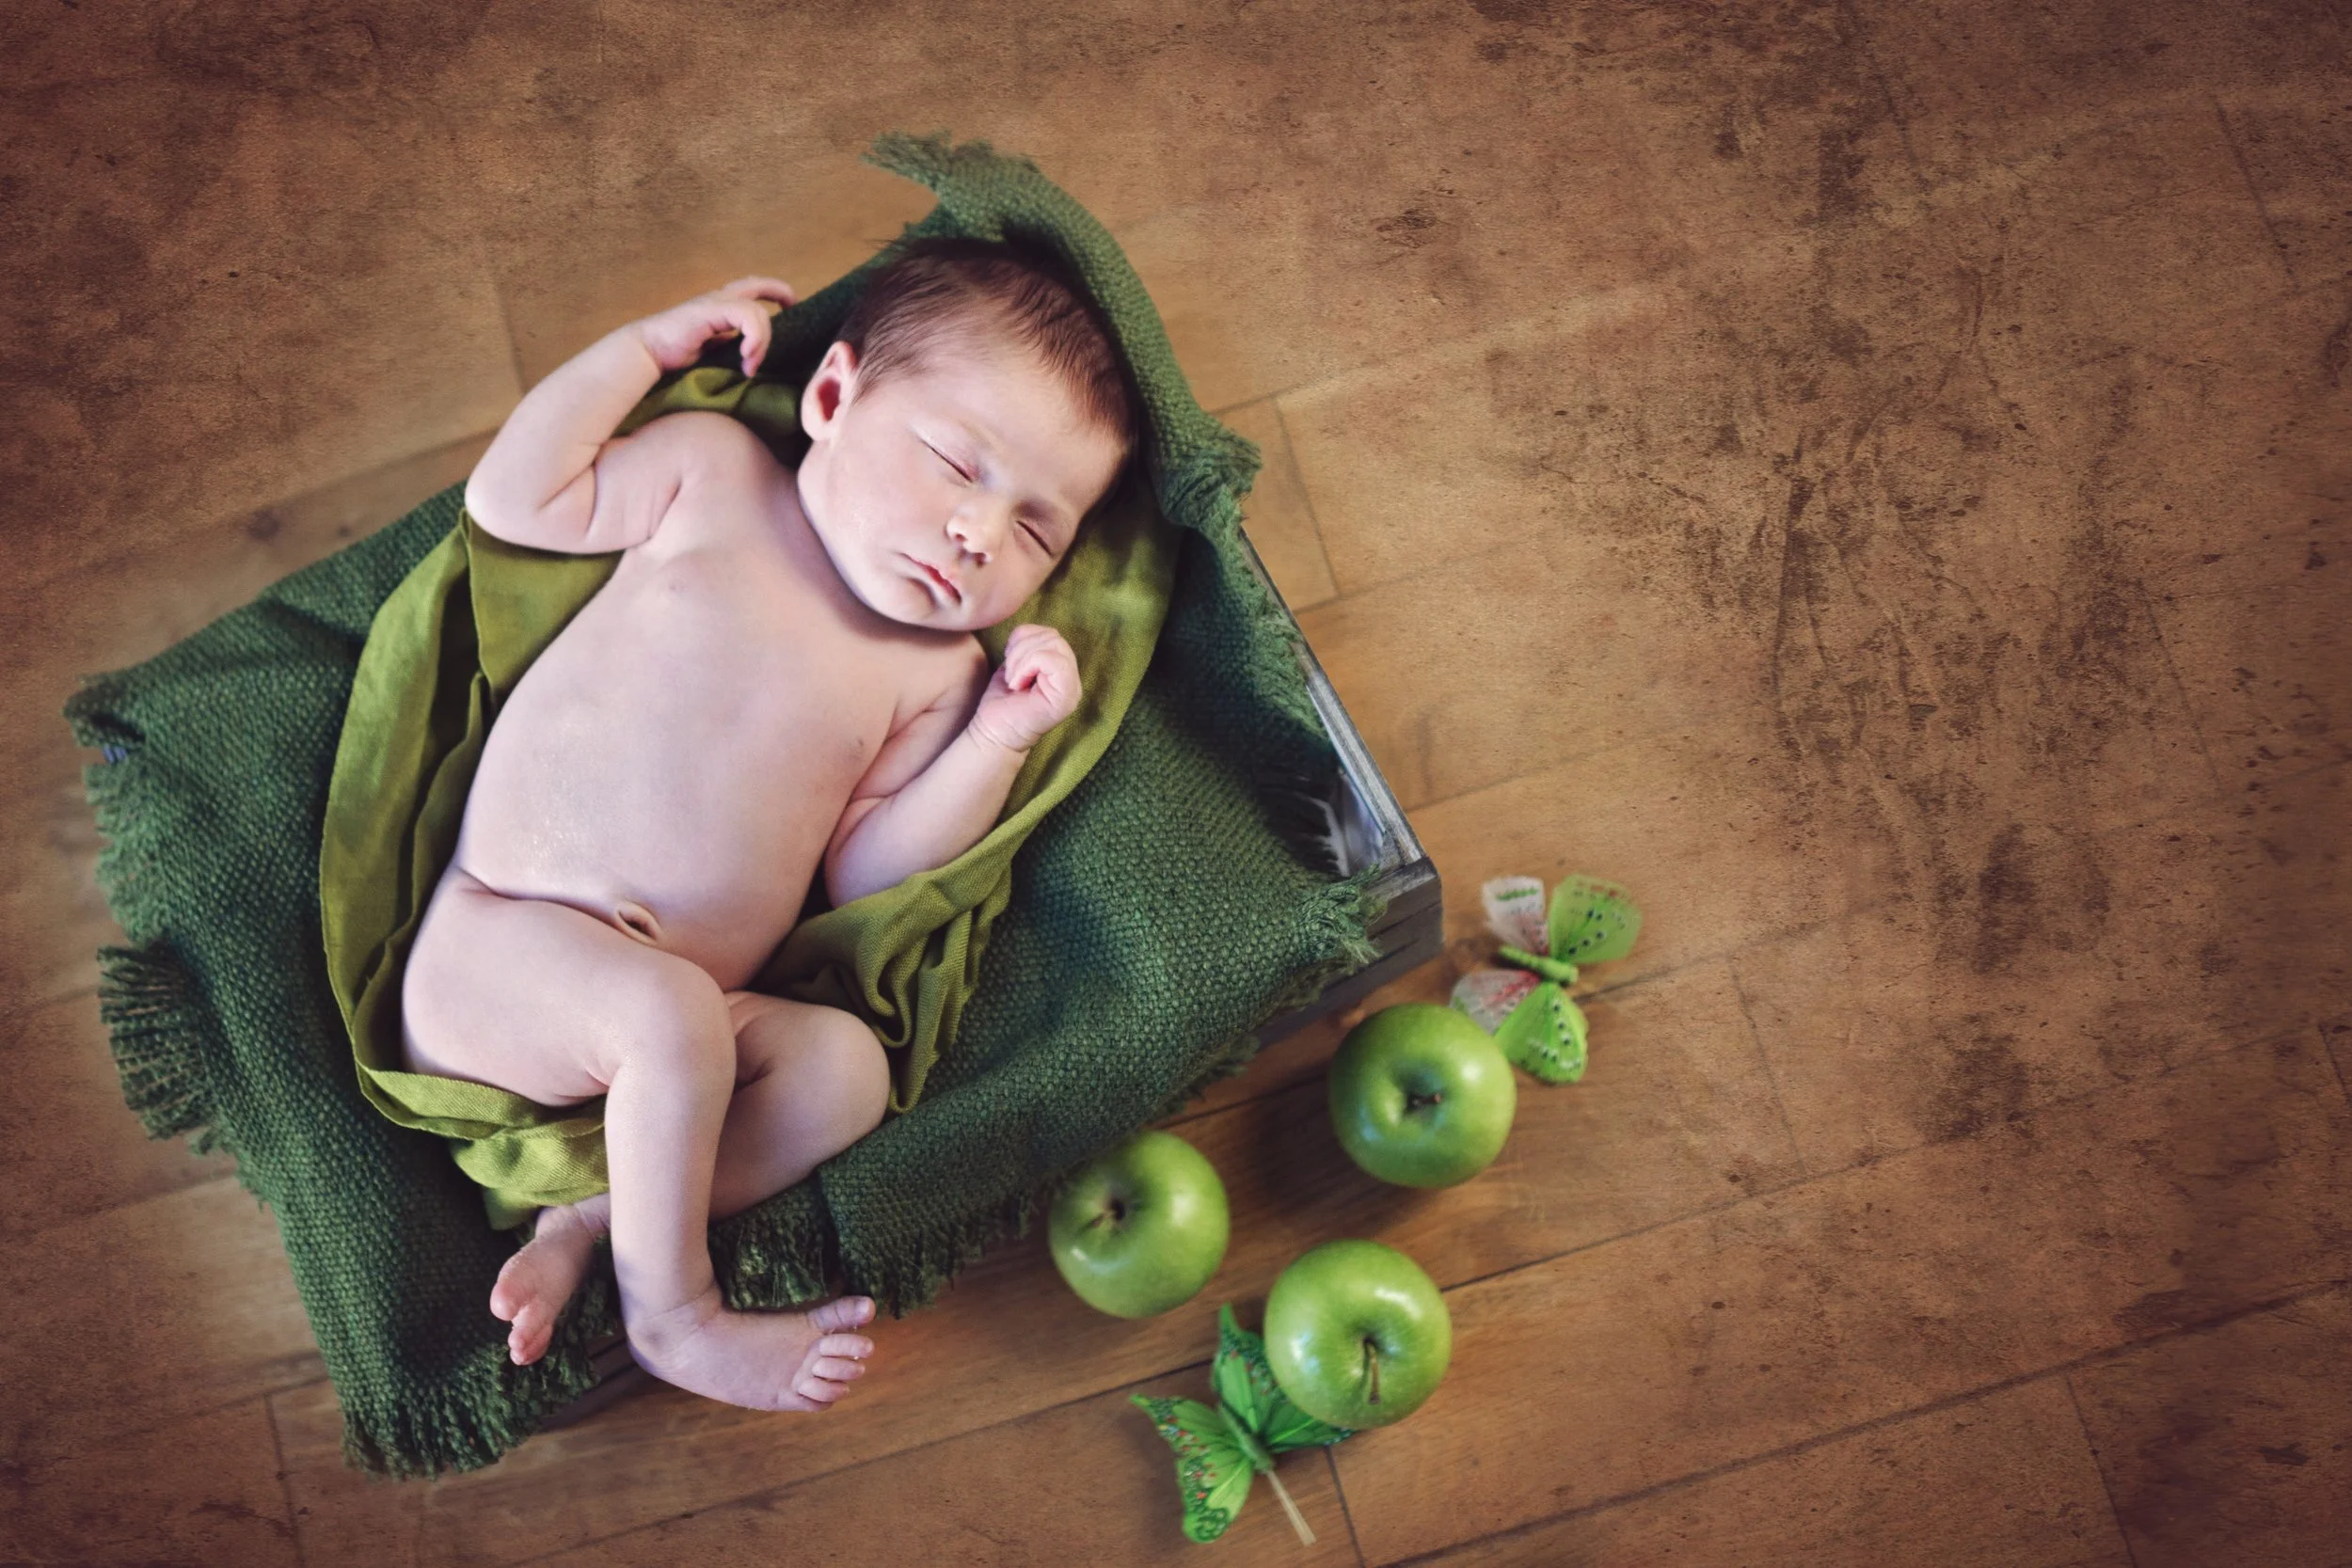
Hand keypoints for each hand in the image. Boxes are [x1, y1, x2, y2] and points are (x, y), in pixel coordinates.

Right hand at [629, 276, 796, 374]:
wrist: (646, 353)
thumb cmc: (673, 357)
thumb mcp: (712, 354)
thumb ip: (730, 350)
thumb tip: (751, 363)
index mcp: (718, 308)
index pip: (749, 291)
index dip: (772, 294)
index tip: (789, 309)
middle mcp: (717, 300)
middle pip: (755, 284)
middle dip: (779, 291)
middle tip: (793, 307)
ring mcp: (713, 303)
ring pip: (756, 311)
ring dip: (761, 341)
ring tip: (750, 364)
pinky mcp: (710, 310)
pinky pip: (747, 315)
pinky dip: (754, 338)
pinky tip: (746, 358)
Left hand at [970, 625, 1080, 752]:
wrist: (993, 735)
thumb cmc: (1002, 702)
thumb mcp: (1016, 664)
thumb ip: (1029, 647)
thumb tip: (1030, 631)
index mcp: (1061, 670)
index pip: (1051, 634)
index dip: (1025, 640)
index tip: (1011, 664)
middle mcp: (1072, 679)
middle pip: (1053, 636)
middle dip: (1022, 648)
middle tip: (1011, 674)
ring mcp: (1072, 689)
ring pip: (1053, 643)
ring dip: (1022, 658)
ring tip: (1014, 681)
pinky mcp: (1066, 697)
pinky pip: (1050, 659)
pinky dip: (1027, 665)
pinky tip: (1018, 685)